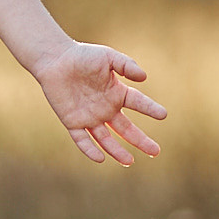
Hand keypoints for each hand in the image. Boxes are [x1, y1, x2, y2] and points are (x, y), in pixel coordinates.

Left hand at [30, 42, 166, 163]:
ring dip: (117, 150)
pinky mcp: (72, 121)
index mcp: (116, 93)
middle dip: (140, 140)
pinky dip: (90, 149)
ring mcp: (89, 117)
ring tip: (129, 162)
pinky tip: (100, 158)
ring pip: (105, 138)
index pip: (138, 103)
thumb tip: (144, 77)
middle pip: (126, 128)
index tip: (163, 115)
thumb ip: (127, 65)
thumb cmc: (82, 56)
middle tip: (155, 151)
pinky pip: (82, 139)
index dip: (150, 109)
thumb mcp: (108, 57)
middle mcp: (105, 108)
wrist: (55, 59)